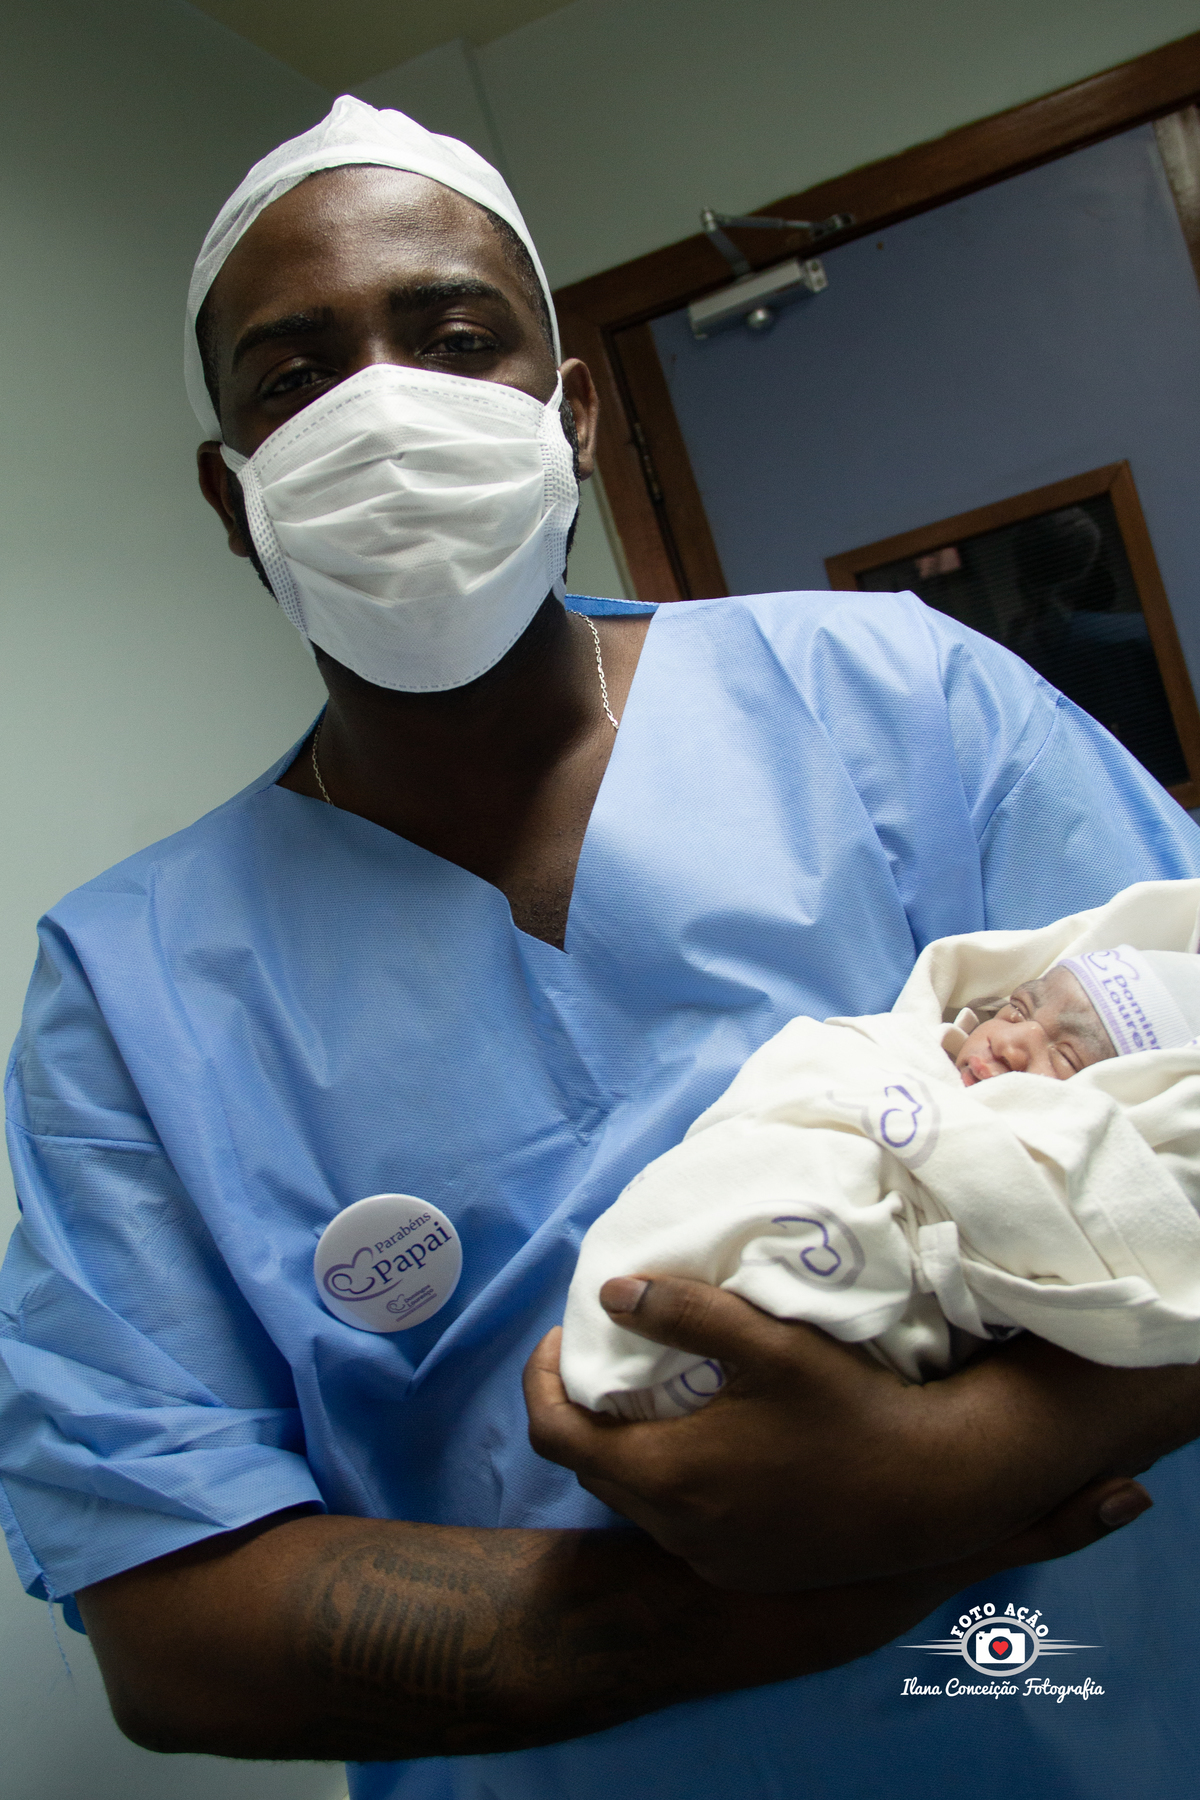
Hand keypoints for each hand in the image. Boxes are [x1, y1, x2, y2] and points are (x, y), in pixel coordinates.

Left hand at [525, 1275, 1195, 1589]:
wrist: (934, 1491)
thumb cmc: (851, 1407)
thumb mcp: (769, 1344)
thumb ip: (685, 1313)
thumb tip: (610, 1293)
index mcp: (667, 1474)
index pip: (555, 1435)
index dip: (540, 1382)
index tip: (560, 1339)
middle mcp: (675, 1529)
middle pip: (590, 1469)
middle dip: (581, 1410)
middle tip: (608, 1357)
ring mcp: (709, 1560)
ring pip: (634, 1500)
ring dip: (628, 1448)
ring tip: (658, 1394)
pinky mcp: (742, 1573)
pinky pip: (677, 1526)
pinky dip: (670, 1483)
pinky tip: (710, 1445)